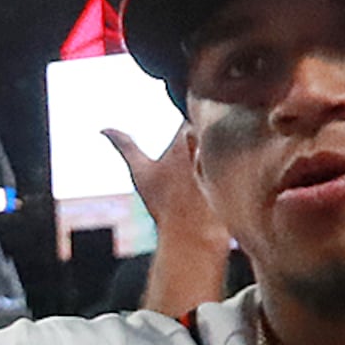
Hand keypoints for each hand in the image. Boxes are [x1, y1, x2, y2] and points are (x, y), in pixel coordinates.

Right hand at [113, 125, 230, 316]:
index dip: (189, 115)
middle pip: (210, 122)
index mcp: (184, 136)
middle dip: (204, 129)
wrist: (192, 233)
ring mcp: (225, 155)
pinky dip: (235, 157)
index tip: (184, 128)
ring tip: (211, 159)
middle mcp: (208, 142)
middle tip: (197, 147)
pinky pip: (240, 153)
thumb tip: (104, 129)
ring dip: (220, 142)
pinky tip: (229, 171)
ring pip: (225, 136)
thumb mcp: (140, 172)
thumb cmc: (165, 204)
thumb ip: (124, 146)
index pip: (191, 111)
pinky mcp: (240, 168)